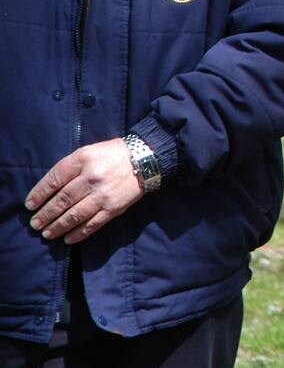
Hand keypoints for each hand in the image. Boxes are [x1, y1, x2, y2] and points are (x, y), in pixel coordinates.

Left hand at [26, 139, 144, 243]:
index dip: (39, 194)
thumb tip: (48, 190)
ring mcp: (103, 194)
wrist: (145, 159)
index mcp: (82, 160)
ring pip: (74, 215)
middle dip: (45, 214)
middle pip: (62, 200)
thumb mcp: (88, 152)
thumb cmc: (111, 154)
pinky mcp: (114, 208)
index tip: (29, 205)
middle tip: (35, 224)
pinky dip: (78, 233)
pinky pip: (92, 224)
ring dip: (57, 226)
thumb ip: (70, 167)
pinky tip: (67, 239)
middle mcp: (91, 177)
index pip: (54, 180)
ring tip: (47, 233)